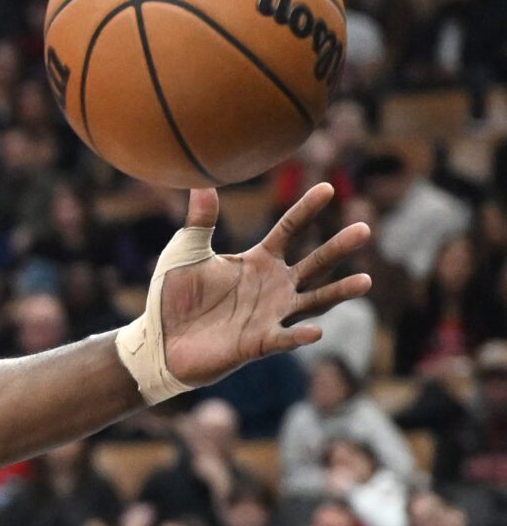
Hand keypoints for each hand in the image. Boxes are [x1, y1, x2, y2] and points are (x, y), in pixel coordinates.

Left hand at [153, 184, 371, 389]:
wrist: (158, 341)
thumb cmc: (174, 297)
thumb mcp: (185, 254)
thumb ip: (199, 222)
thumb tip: (201, 182)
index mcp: (259, 261)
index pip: (289, 230)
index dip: (306, 209)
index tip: (327, 187)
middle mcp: (274, 286)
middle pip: (314, 264)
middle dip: (338, 248)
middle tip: (364, 229)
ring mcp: (270, 315)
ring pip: (314, 302)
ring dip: (339, 292)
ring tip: (366, 281)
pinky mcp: (257, 343)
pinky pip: (282, 339)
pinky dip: (298, 337)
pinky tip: (315, 332)